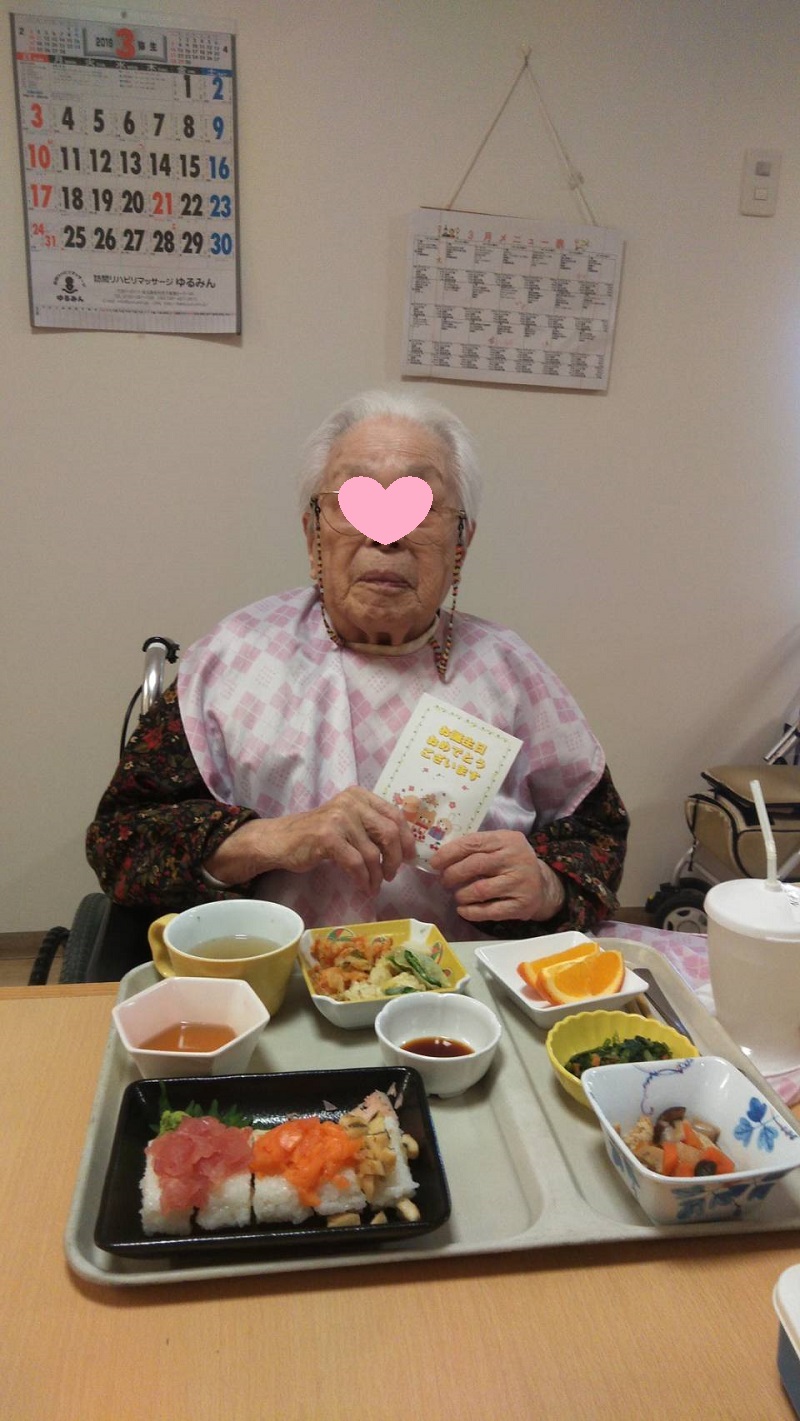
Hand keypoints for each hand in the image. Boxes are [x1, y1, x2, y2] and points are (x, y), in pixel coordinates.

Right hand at [205, 787, 416, 894]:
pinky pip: (356, 863)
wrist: (281, 840)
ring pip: (373, 853)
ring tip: (374, 886)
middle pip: (389, 833)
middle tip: (392, 875)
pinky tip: (363, 887)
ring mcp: (339, 818)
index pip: (395, 815)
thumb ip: (371, 825)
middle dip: (396, 859)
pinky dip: (363, 879)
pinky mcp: (328, 837)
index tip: (409, 858)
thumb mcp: (347, 821)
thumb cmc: (317, 834)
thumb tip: (406, 846)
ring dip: (377, 875)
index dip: (407, 839)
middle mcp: (351, 802)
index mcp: (359, 796)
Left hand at [431, 829, 565, 922]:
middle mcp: (516, 859)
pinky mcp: (521, 905)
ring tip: (457, 895)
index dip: (449, 852)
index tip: (435, 862)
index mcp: (507, 839)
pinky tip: (463, 910)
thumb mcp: (500, 846)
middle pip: (475, 865)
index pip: (473, 842)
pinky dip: (471, 912)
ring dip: (461, 894)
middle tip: (445, 880)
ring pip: (480, 890)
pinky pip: (490, 911)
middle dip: (453, 874)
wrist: (543, 885)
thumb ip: (476, 846)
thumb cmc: (511, 863)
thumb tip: (440, 855)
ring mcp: (520, 883)